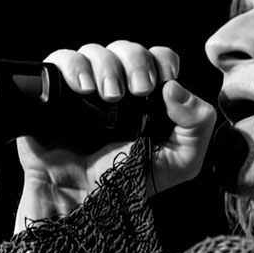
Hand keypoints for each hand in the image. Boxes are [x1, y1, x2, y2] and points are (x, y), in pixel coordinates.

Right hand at [15, 41, 215, 229]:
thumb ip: (197, 126)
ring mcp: (85, 88)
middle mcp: (117, 88)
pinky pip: (60, 60)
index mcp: (148, 98)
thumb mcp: (179, 163)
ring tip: (109, 95)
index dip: (162, 61)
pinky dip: (73, 67)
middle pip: (128, 49)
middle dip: (137, 62)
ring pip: (95, 50)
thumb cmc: (129, 183)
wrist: (83, 203)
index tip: (164, 79)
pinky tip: (84, 88)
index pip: (158, 58)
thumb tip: (176, 87)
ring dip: (107, 66)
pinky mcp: (55, 92)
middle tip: (139, 89)